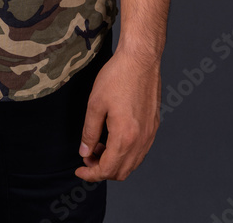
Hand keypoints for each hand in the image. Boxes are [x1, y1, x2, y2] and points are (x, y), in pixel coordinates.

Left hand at [74, 47, 160, 181]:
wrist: (141, 59)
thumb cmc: (118, 77)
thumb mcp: (95, 104)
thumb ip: (89, 132)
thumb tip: (85, 153)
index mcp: (125, 137)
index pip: (107, 170)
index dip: (91, 174)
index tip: (79, 170)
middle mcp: (141, 140)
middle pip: (122, 172)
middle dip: (102, 170)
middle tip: (88, 157)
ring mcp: (150, 134)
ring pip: (132, 163)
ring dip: (115, 162)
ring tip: (99, 146)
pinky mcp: (153, 126)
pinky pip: (140, 151)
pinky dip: (126, 153)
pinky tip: (114, 137)